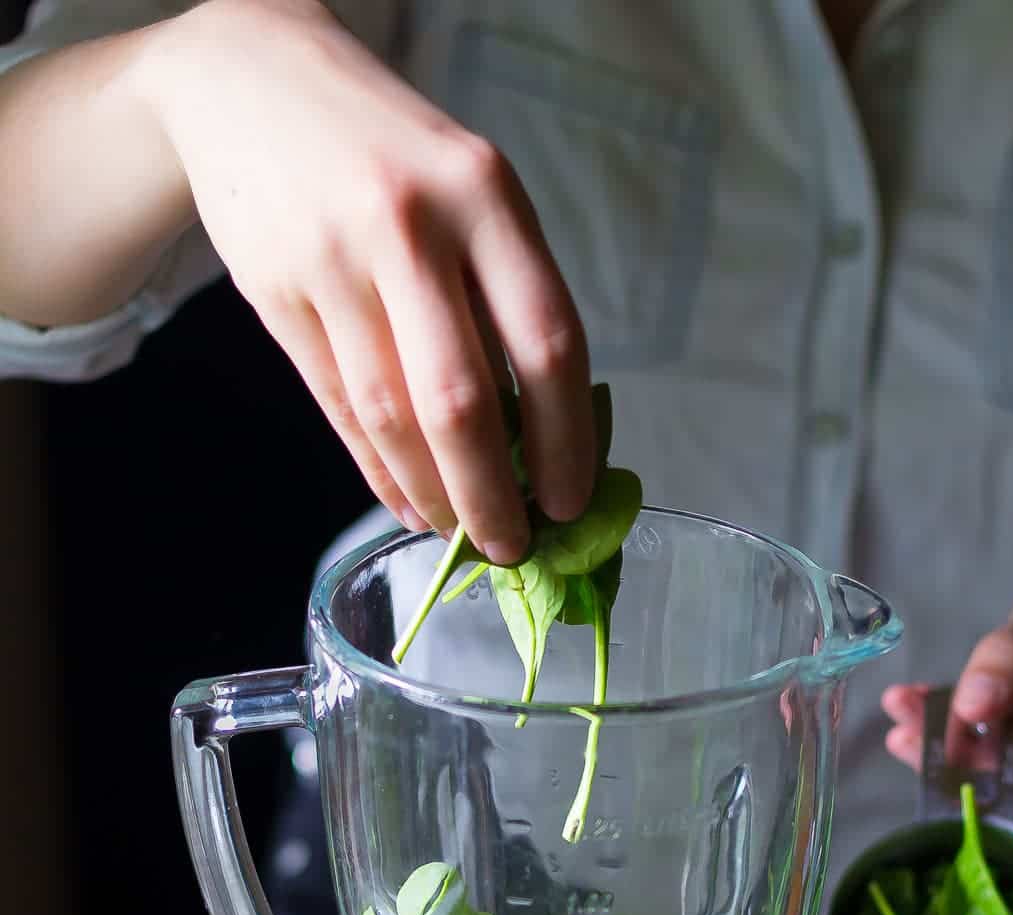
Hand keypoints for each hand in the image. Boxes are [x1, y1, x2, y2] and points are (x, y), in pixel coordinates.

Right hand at [142, 0, 593, 559]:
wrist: (249, 78)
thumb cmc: (389, 152)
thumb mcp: (468, 189)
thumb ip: (504, 296)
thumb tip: (544, 438)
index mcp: (483, 195)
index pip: (547, 343)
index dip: (566, 440)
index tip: (571, 501)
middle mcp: (410, 226)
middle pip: (463, 402)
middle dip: (493, 494)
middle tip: (511, 545)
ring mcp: (335, 263)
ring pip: (393, 418)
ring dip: (432, 494)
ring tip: (458, 532)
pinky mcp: (277, 295)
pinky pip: (339, 409)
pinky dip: (377, 472)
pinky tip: (406, 502)